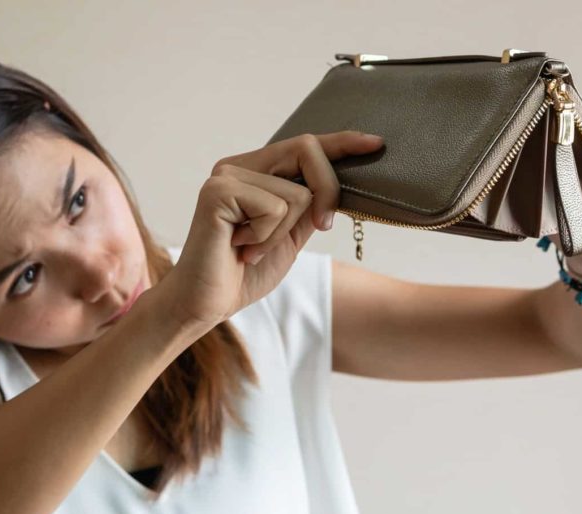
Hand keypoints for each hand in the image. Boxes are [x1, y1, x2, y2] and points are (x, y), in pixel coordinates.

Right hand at [161, 131, 385, 328]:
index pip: (303, 147)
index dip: (341, 142)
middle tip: (319, 227)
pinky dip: (266, 238)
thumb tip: (342, 184)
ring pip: (296, 192)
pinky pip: (274, 208)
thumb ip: (310, 207)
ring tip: (252, 248)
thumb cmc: (244, 272)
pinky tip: (240, 248)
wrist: (206, 303)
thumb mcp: (290, 236)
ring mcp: (226, 175)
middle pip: (307, 150)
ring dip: (282, 233)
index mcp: (255, 171)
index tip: (375, 143)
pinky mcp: (218, 191)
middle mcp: (238, 165)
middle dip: (327, 191)